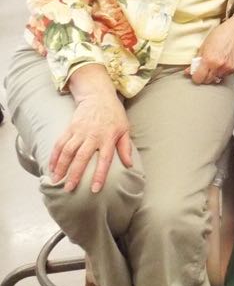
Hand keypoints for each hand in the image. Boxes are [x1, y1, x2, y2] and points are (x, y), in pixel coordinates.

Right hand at [50, 64, 132, 193]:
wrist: (98, 96)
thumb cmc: (114, 115)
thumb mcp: (125, 129)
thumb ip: (125, 148)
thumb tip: (130, 165)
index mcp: (108, 138)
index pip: (105, 160)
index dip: (99, 175)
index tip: (94, 189)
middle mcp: (93, 135)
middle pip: (82, 158)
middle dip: (74, 175)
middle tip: (69, 189)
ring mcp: (79, 131)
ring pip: (67, 151)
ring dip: (61, 167)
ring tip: (56, 180)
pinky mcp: (70, 128)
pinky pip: (60, 143)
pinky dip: (54, 156)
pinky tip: (51, 167)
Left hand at [185, 16, 233, 84]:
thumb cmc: (218, 36)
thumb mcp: (203, 46)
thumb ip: (196, 60)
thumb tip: (188, 71)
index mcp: (208, 60)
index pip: (198, 78)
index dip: (195, 77)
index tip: (195, 74)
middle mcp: (218, 66)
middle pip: (207, 81)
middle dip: (203, 77)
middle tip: (203, 69)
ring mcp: (227, 68)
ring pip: (216, 79)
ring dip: (213, 75)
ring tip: (213, 65)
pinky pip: (224, 75)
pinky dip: (221, 72)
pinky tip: (221, 63)